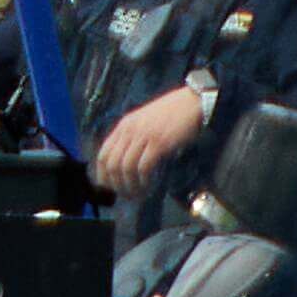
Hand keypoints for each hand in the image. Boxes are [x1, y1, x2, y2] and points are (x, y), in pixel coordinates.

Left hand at [89, 84, 204, 197]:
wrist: (193, 101)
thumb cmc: (172, 113)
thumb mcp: (144, 122)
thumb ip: (132, 137)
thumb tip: (125, 162)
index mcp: (124, 126)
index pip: (103, 155)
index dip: (103, 174)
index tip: (109, 188)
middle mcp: (130, 131)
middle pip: (112, 164)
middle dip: (116, 184)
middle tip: (125, 195)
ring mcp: (144, 136)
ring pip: (126, 167)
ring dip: (130, 185)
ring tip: (137, 194)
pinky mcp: (159, 142)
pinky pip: (144, 166)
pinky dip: (143, 180)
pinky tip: (147, 185)